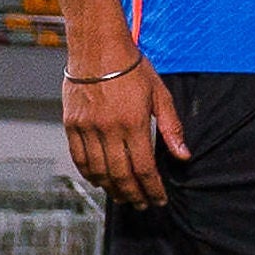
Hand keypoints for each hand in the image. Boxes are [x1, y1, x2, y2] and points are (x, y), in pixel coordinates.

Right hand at [64, 57, 182, 210]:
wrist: (97, 49)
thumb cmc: (133, 69)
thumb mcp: (160, 95)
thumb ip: (171, 128)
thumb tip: (183, 155)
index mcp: (133, 123)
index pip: (143, 167)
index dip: (152, 188)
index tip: (159, 200)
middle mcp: (107, 129)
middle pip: (120, 174)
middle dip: (133, 194)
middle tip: (142, 205)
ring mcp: (86, 128)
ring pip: (97, 170)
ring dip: (111, 188)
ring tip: (124, 197)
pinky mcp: (71, 125)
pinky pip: (79, 158)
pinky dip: (90, 174)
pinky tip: (100, 181)